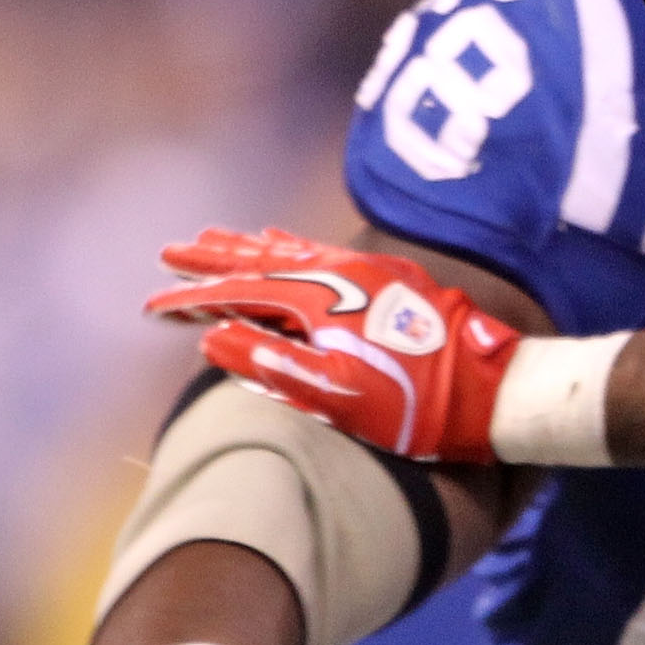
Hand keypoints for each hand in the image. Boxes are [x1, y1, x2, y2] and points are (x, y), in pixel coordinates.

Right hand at [147, 227, 518, 462]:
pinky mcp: (390, 279)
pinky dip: (292, 245)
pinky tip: (282, 240)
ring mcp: (368, 273)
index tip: (153, 307)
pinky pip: (325, 251)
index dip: (193, 300)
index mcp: (319, 300)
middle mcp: (341, 274)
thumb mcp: (335, 396)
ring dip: (249, 246)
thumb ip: (270, 364)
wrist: (491, 391)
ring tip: (212, 238)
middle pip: (262, 261)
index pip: (240, 294)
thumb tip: (211, 337)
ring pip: (293, 251)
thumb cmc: (414, 406)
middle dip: (212, 261)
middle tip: (168, 253)